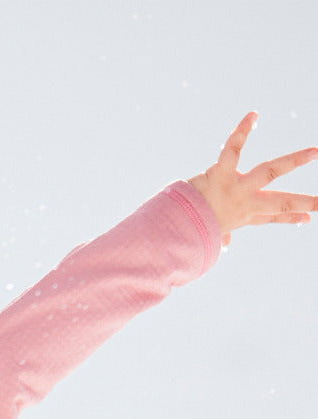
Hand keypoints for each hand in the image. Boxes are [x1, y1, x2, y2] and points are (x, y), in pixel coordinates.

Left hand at [187, 112, 317, 246]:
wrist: (172, 232)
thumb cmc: (189, 229)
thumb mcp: (210, 232)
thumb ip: (221, 235)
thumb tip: (226, 245)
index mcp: (242, 216)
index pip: (271, 218)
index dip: (290, 219)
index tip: (307, 219)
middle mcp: (243, 203)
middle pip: (279, 202)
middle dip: (302, 202)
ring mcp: (234, 189)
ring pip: (269, 172)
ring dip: (293, 161)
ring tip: (314, 153)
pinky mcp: (219, 175)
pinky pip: (232, 150)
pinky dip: (241, 131)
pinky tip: (253, 115)